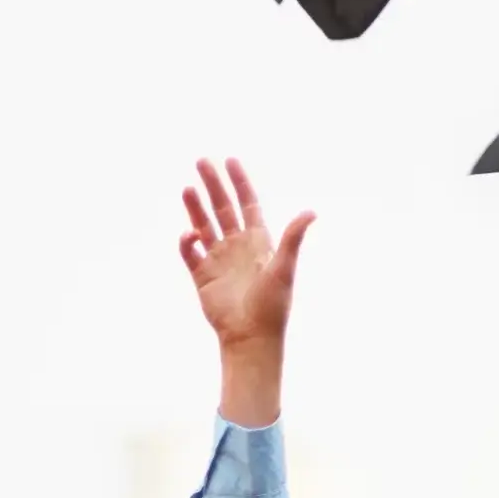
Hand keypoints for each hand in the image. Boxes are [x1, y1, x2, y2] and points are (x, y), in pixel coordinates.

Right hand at [178, 157, 313, 427]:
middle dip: (213, 185)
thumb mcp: (284, 268)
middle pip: (222, 209)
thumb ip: (293, 238)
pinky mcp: (202, 276)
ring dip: (195, 207)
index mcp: (258, 242)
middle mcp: (237, 247)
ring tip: (188, 188)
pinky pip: (190, 252)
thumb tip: (311, 212)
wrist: (251, 337)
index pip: (247, 204)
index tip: (230, 160)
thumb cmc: (272, 306)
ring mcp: (218, 260)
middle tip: (201, 161)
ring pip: (204, 225)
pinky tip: (189, 235)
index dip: (240, 182)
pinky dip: (187, 242)